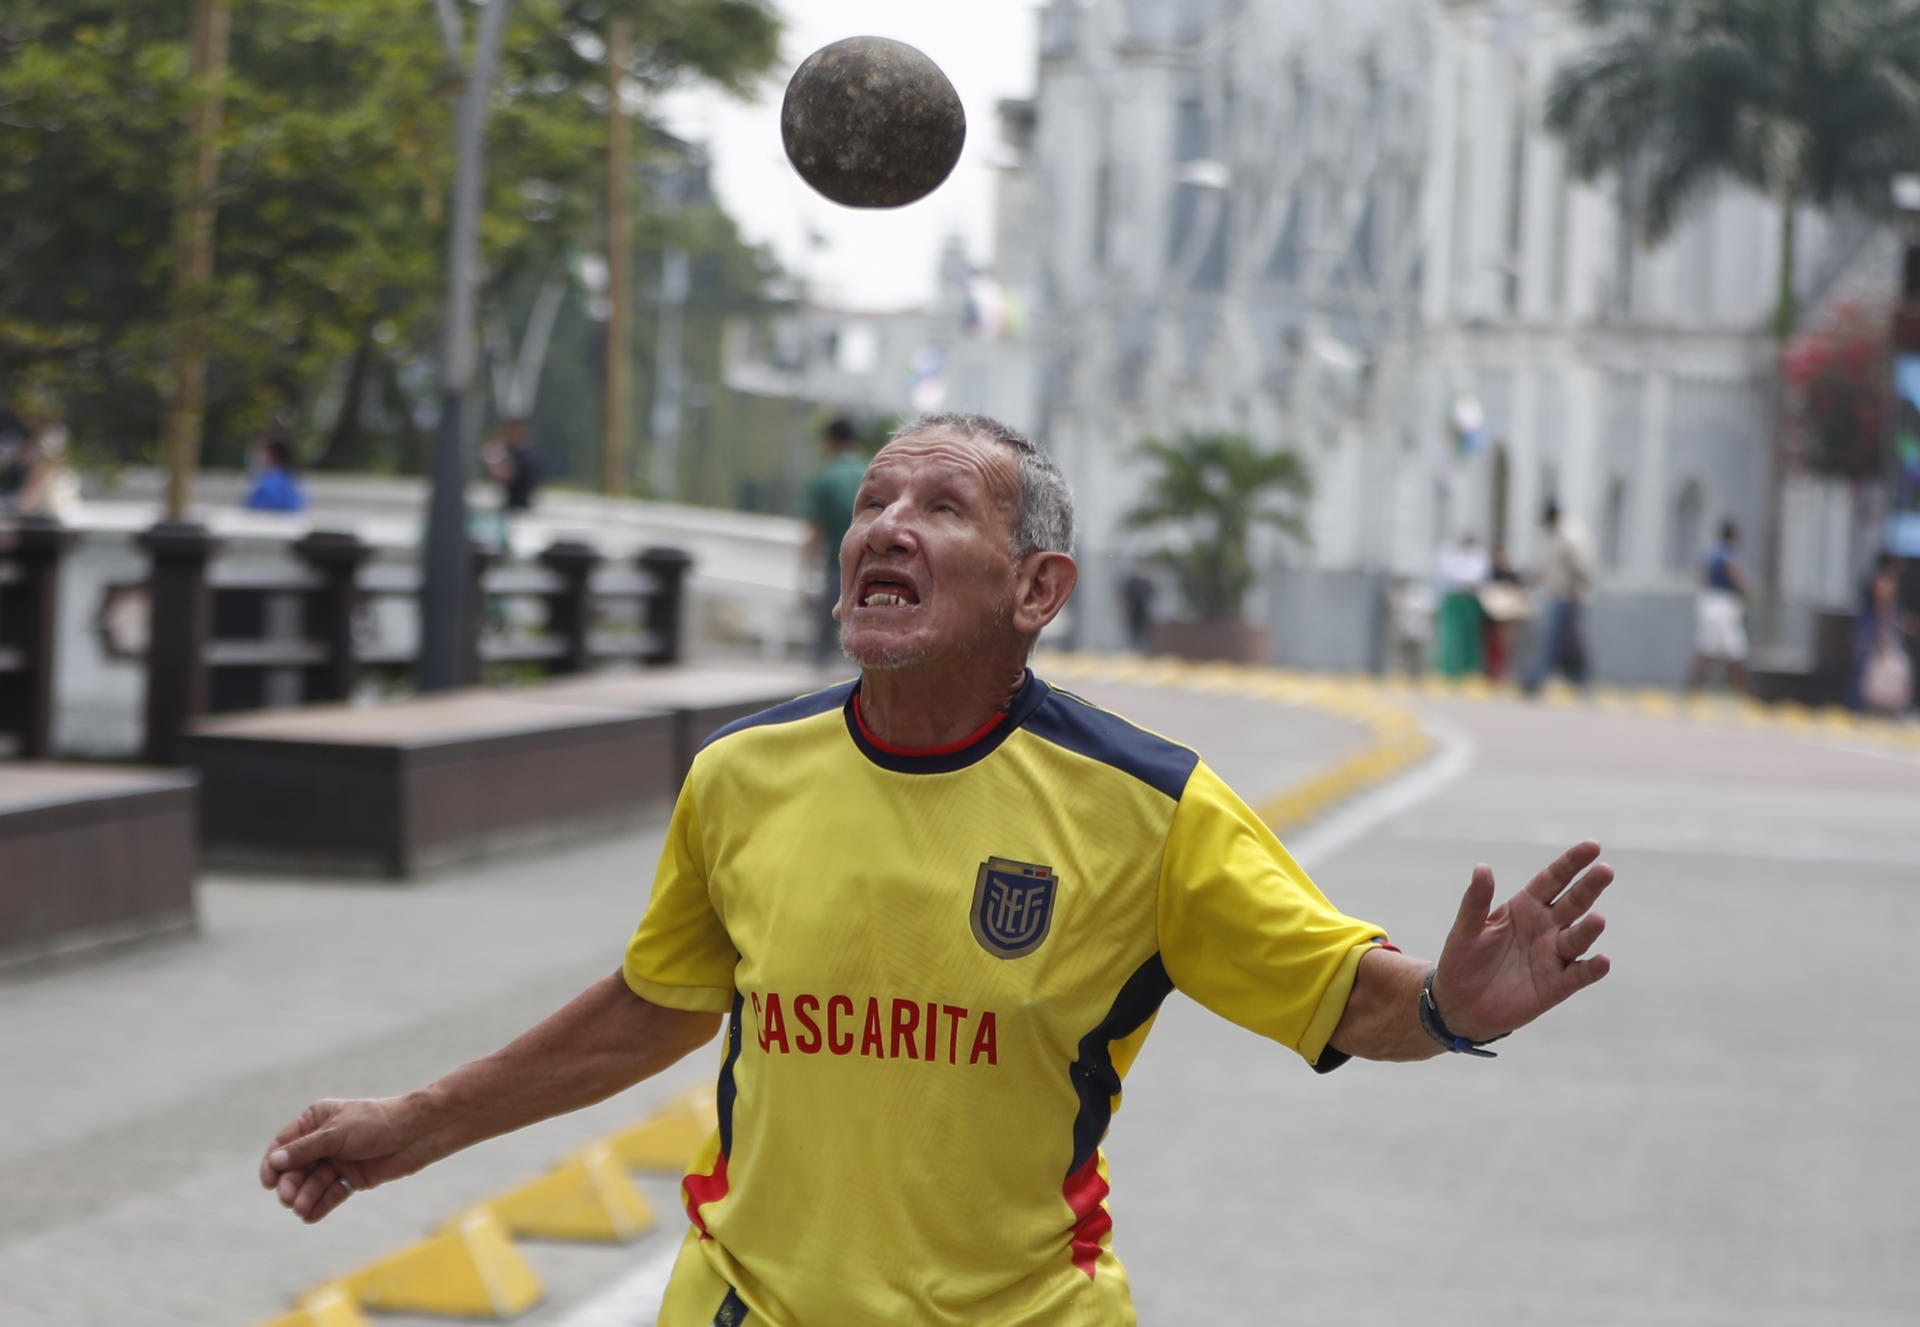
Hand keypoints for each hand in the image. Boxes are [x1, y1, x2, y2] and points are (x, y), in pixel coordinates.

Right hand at [259, 1096, 433, 1223]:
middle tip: (289, 1199)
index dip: (273, 1163)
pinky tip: (310, 1216)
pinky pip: (331, 1193)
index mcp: (317, 1120)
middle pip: (297, 1167)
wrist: (416, 1134)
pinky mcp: (352, 1177)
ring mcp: (338, 1159)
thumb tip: (275, 1161)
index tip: (268, 1181)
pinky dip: (320, 1204)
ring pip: (313, 1182)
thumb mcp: (337, 1134)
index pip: (285, 1143)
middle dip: (291, 1183)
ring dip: (305, 1196)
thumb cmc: (376, 1124)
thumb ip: (306, 1149)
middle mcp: (324, 1140)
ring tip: (302, 1209)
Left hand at [1431, 840, 1612, 1042]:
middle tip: (1606, 870)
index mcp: (1525, 907)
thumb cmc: (1462, 960)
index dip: (1572, 863)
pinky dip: (1591, 969)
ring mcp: (1553, 956)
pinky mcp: (1556, 985)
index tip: (1593, 845)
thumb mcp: (1466, 929)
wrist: (1459, 1005)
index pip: (1553, 880)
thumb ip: (1476, 901)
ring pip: (1577, 938)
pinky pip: (1578, 975)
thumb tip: (1482, 867)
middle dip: (1589, 887)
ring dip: (1588, 929)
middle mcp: (1545, 928)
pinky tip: (1602, 961)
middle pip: (1573, 903)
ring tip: (1598, 919)